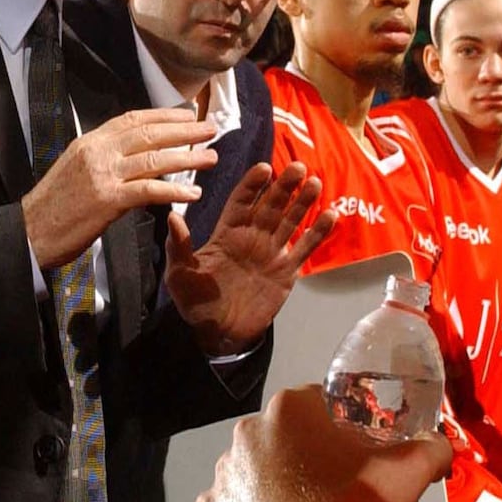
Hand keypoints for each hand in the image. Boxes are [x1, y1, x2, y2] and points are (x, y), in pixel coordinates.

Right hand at [22, 108, 217, 268]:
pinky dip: (174, 190)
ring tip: (211, 157)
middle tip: (210, 128)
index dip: (163, 115)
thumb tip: (133, 155)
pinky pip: (148, 190)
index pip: (132, 119)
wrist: (29, 231)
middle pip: (148, 133)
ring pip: (154, 159)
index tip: (187, 114)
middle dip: (183, 130)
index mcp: (90, 142)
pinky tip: (193, 193)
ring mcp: (103, 175)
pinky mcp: (107, 200)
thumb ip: (104, 158)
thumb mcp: (76, 168)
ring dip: (187, 157)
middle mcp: (97, 152)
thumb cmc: (54, 206)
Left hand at [165, 162, 334, 355]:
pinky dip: (317, 232)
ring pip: (291, 221)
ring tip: (315, 183)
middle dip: (284, 186)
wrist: (218, 334)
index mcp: (227, 233)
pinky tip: (330, 215)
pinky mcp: (287, 271)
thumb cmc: (195, 303)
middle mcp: (252, 237)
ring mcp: (272, 253)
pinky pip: (304, 248)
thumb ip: (178, 246)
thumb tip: (172, 216)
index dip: (252, 185)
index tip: (263, 168)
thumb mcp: (180, 274)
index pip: (242, 202)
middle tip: (298, 167)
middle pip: (271, 206)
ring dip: (303, 202)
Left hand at [196, 386, 450, 501]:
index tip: (354, 453)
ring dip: (273, 486)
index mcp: (289, 408)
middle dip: (303, 456)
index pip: (318, 404)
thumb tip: (442, 446)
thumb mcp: (407, 473)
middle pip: (282, 437)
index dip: (339, 427)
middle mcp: (247, 432)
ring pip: (254, 472)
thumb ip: (430, 449)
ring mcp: (223, 475)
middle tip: (331, 488)